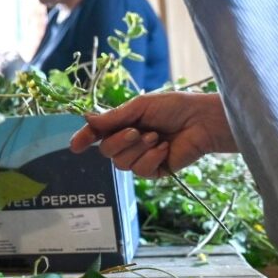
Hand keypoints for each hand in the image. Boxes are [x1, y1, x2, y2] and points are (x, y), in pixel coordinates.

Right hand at [70, 92, 236, 177]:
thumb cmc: (174, 107)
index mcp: (123, 124)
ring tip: (156, 138)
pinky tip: (164, 149)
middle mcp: (129, 142)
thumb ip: (113, 117)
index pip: (97, 134)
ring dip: (138, 149)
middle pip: (107, 151)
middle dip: (120, 141)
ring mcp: (141, 158)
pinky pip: (141, 171)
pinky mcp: (155, 171)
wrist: (201, 121)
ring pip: (121, 164)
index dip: (84, 139)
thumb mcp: (140, 107)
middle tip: (138, 131)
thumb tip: (87, 119)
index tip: (76, 145)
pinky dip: (152, 158)